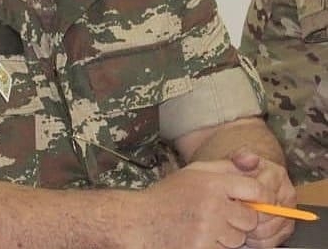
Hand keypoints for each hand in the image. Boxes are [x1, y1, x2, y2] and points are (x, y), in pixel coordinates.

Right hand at [127, 159, 266, 248]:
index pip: (256, 189)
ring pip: (238, 239)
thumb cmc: (169, 195)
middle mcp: (213, 205)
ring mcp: (208, 230)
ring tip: (208, 226)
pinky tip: (200, 237)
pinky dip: (216, 247)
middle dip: (240, 220)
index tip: (257, 201)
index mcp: (212, 182)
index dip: (261, 197)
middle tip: (223, 215)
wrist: (141, 221)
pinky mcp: (202, 248)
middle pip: (250, 219)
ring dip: (228, 237)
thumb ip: (226, 166)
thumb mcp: (195, 172)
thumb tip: (255, 161)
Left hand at [230, 148, 295, 246]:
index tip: (233, 200)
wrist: (248, 181)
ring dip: (251, 231)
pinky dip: (256, 241)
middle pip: (269, 214)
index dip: (246, 199)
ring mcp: (289, 212)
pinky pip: (273, 241)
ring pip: (270, 230)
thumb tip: (246, 158)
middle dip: (248, 216)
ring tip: (235, 224)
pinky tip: (244, 233)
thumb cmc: (240, 172)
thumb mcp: (237, 160)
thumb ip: (240, 157)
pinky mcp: (286, 229)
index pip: (263, 193)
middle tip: (231, 216)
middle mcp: (287, 194)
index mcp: (277, 174)